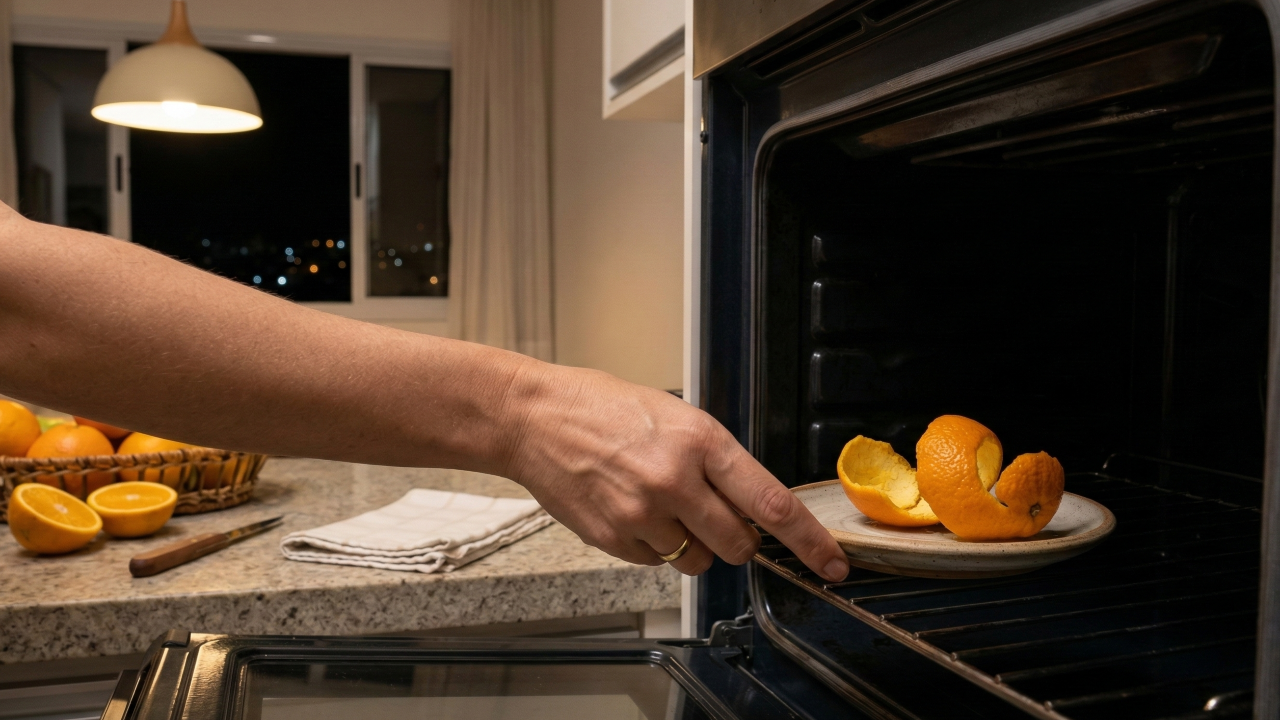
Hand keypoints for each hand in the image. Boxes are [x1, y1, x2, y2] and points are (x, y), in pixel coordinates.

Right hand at [501, 363, 848, 581]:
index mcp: (700, 440)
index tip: (831, 564)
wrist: (533, 417)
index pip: (772, 503)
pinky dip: (653, 546)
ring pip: (697, 560)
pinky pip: (657, 562)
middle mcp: (676, 480)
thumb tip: (751, 505)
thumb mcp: (674, 414)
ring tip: (660, 505)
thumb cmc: (601, 406)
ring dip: (693, 545)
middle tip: (713, 515)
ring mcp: (643, 514)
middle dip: (737, 540)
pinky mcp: (614, 538)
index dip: (809, 542)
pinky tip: (630, 509)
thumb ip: (715, 460)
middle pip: (738, 544)